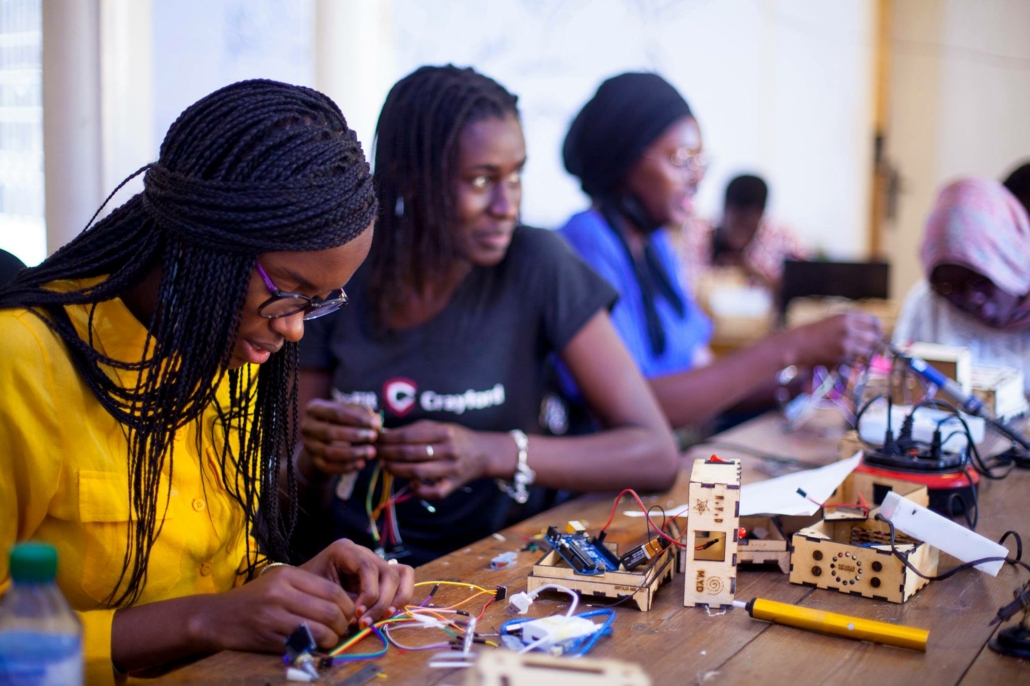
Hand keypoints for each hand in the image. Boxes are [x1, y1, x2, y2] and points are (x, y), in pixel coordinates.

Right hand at [193, 564, 356, 653]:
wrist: (216, 617)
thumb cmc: (253, 598)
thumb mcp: (278, 582)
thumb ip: (307, 588)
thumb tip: (343, 603)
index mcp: (287, 575)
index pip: (331, 590)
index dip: (347, 605)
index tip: (349, 613)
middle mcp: (280, 594)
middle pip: (329, 611)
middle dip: (343, 624)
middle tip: (342, 629)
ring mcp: (272, 617)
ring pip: (319, 631)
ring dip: (331, 639)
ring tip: (330, 639)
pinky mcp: (267, 639)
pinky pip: (301, 646)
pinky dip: (314, 649)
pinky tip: (314, 647)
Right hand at [299, 399, 380, 477]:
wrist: (326, 438)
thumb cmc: (342, 420)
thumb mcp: (350, 412)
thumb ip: (363, 413)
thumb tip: (376, 421)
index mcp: (314, 408)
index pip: (336, 412)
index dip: (357, 419)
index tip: (376, 424)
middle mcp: (307, 427)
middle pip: (330, 432)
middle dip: (354, 435)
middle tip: (374, 437)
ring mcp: (309, 445)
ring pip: (329, 452)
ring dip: (352, 453)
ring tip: (371, 452)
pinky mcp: (314, 461)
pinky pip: (329, 467)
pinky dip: (346, 467)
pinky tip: (361, 464)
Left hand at [300, 539, 414, 626]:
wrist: (302, 586)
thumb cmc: (308, 588)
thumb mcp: (320, 592)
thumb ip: (342, 601)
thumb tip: (362, 617)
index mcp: (345, 550)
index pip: (368, 568)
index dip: (369, 593)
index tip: (357, 614)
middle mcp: (364, 552)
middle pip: (388, 574)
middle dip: (380, 602)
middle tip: (364, 623)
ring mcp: (376, 561)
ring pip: (400, 576)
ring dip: (393, 601)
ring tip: (381, 619)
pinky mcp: (383, 573)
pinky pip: (404, 578)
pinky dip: (401, 596)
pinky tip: (388, 613)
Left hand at [376, 420, 490, 498]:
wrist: (482, 453)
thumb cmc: (455, 437)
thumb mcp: (440, 426)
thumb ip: (416, 429)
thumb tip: (386, 434)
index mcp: (444, 432)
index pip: (408, 436)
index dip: (388, 439)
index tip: (376, 440)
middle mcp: (449, 451)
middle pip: (409, 454)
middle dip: (388, 454)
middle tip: (377, 454)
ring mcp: (451, 470)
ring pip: (416, 472)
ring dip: (396, 470)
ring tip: (386, 466)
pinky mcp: (453, 485)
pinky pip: (432, 493)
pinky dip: (418, 490)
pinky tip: (410, 483)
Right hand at [782, 312, 882, 367]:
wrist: (797, 344)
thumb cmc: (813, 333)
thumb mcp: (832, 321)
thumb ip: (851, 323)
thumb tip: (871, 331)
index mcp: (846, 317)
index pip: (873, 322)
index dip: (877, 329)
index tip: (877, 333)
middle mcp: (848, 329)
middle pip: (873, 337)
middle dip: (874, 343)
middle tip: (871, 346)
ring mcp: (846, 343)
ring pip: (867, 350)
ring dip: (865, 353)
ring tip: (857, 353)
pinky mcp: (842, 356)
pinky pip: (856, 359)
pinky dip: (854, 360)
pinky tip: (845, 357)